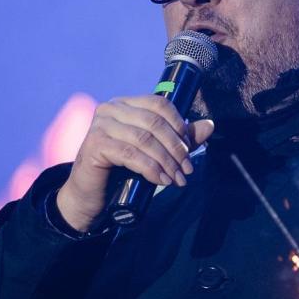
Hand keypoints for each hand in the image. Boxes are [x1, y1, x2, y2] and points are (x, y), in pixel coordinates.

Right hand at [56, 95, 213, 231]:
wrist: (89, 193)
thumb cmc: (120, 170)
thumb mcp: (152, 152)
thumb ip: (177, 138)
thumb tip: (209, 125)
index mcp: (124, 104)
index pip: (158, 104)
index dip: (178, 125)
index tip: (189, 148)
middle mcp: (110, 109)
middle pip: (154, 122)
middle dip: (176, 148)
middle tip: (186, 170)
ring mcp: (100, 126)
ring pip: (145, 140)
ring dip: (166, 161)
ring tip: (176, 179)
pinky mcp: (95, 145)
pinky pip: (131, 155)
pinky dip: (151, 169)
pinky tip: (161, 180)